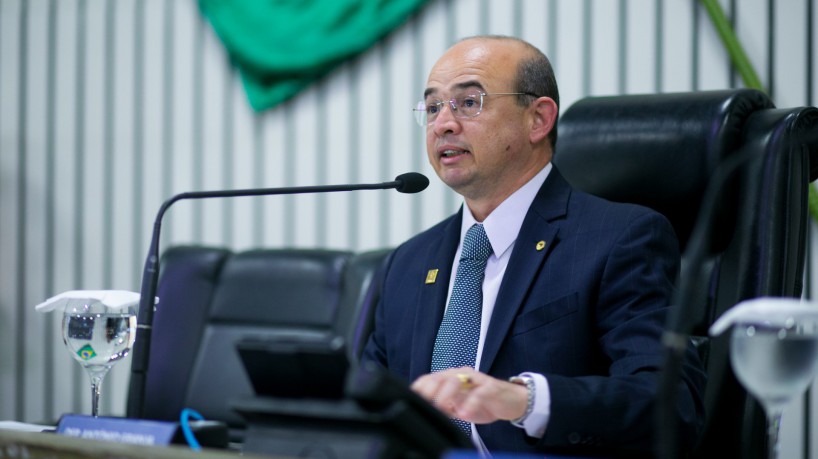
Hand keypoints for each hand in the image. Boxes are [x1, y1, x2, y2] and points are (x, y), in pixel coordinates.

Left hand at [410, 367, 527, 423]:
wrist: (511, 401)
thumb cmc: (483, 403)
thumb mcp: (459, 407)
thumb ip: (444, 407)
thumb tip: (427, 412)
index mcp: (450, 378)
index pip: (428, 379)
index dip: (419, 390)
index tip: (412, 403)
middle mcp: (461, 375)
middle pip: (438, 378)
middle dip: (429, 393)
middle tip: (426, 408)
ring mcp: (475, 379)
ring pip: (455, 381)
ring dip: (445, 396)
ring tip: (442, 410)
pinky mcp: (490, 387)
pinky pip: (478, 393)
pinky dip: (470, 403)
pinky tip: (465, 414)